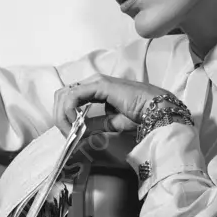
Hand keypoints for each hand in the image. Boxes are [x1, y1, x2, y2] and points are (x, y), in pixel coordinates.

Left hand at [52, 73, 174, 135]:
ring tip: (71, 131)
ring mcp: (95, 82)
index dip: (63, 116)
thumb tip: (80, 131)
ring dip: (63, 115)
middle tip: (67, 135)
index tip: (69, 134)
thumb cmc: (141, 114)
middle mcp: (93, 82)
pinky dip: (69, 111)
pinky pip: (74, 96)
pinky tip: (76, 123)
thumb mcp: (111, 123)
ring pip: (65, 95)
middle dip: (59, 116)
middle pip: (62, 95)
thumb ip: (94, 124)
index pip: (68, 98)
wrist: (157, 109)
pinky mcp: (99, 85)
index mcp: (95, 89)